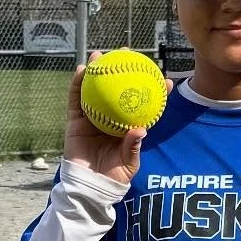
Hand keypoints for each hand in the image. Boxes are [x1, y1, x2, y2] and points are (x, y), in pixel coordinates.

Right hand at [63, 51, 172, 184]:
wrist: (90, 186)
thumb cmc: (113, 177)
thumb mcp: (128, 164)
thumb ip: (133, 146)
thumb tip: (140, 129)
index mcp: (127, 126)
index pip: (143, 105)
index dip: (155, 92)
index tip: (165, 80)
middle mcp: (111, 117)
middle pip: (118, 89)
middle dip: (122, 70)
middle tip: (129, 54)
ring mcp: (92, 117)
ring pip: (95, 89)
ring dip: (97, 70)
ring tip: (100, 54)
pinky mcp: (75, 120)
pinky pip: (76, 98)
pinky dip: (77, 83)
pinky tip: (81, 69)